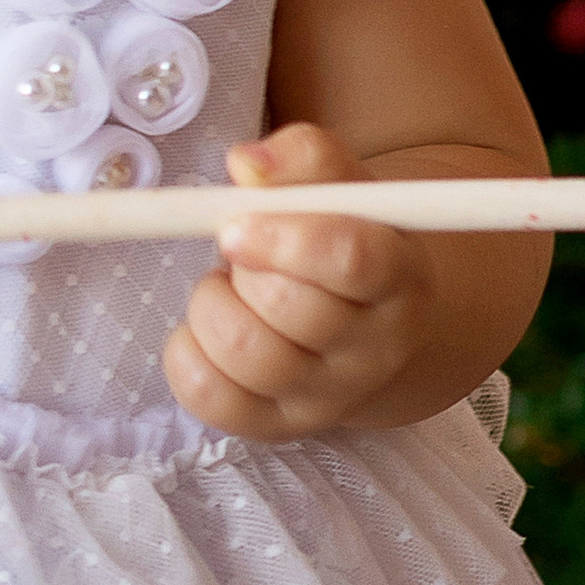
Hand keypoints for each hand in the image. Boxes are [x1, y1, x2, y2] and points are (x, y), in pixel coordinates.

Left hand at [161, 121, 441, 441]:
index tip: (238, 223)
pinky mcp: (277, 426)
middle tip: (242, 249)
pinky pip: (210, 397)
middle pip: (289, 308)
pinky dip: (185, 352)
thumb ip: (303, 158)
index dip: (285, 237)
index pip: (353, 260)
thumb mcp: (342, 187)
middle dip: (244, 266)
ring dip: (212, 304)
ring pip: (245, 353)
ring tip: (228, 286)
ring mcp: (327, 398)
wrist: (366, 325)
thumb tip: (246, 163)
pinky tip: (207, 328)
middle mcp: (374, 349)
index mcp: (399, 276)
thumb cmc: (343, 239)